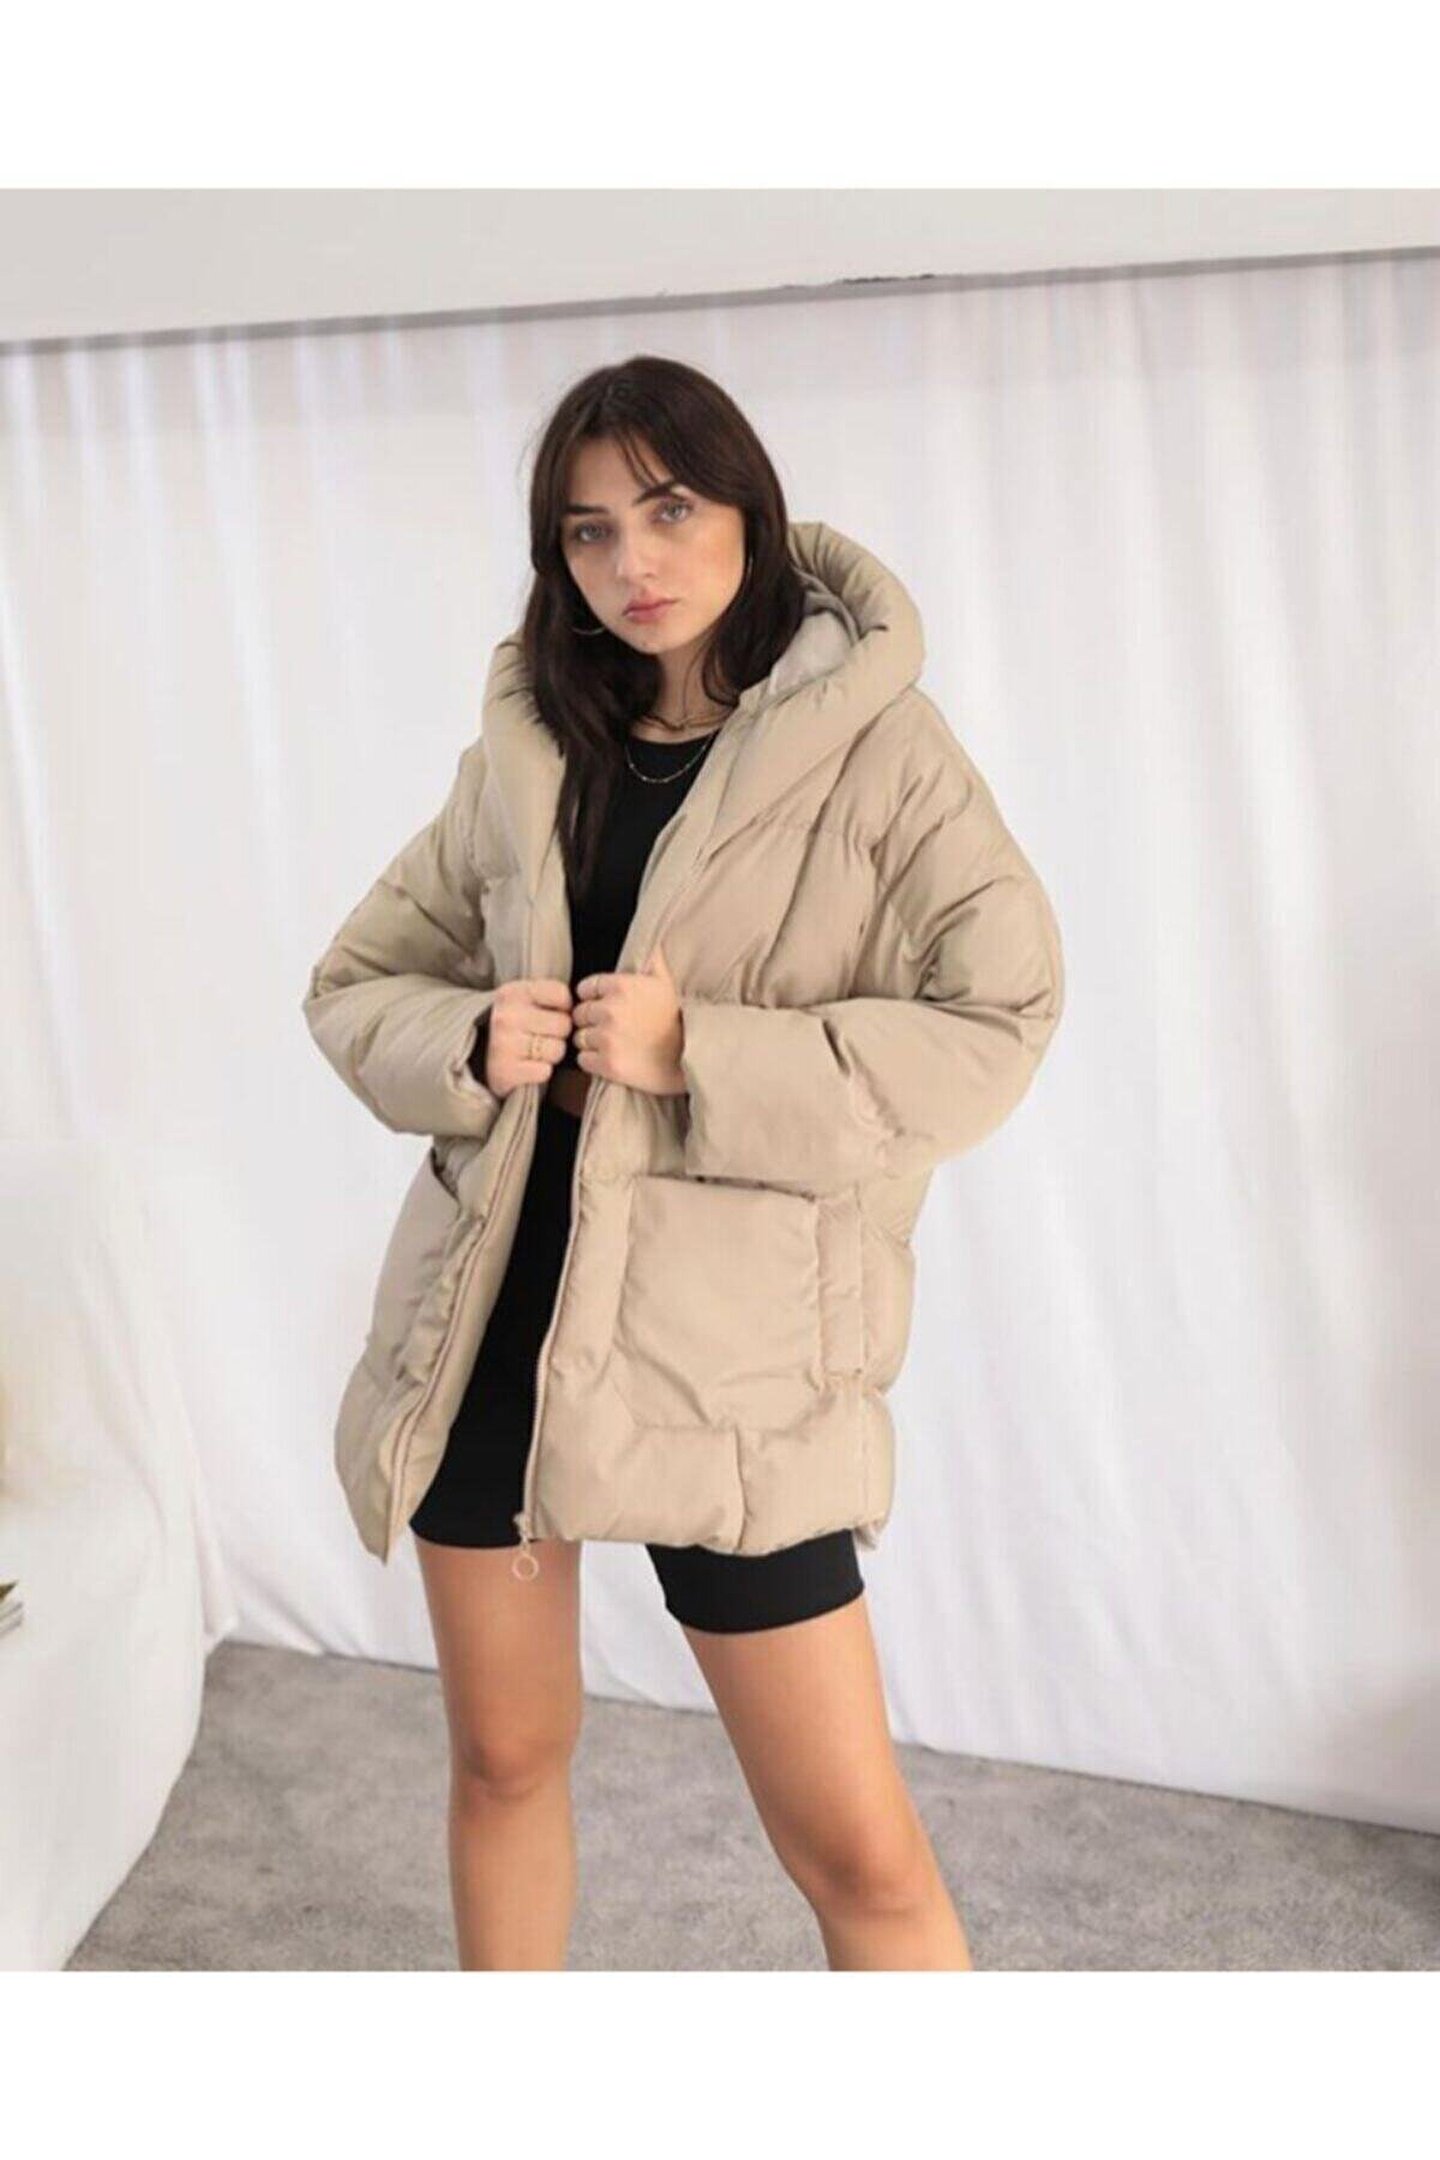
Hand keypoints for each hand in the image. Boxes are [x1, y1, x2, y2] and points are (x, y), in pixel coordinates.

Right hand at [482, 976, 573, 1098]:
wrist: (478, 1056)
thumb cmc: (515, 1027)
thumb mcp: (525, 1000)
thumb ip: (550, 996)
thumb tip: (584, 1005)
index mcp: (512, 992)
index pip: (562, 994)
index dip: (564, 1008)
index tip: (551, 1013)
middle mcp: (505, 1016)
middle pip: (564, 1024)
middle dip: (559, 1034)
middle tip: (541, 1036)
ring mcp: (503, 1045)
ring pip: (557, 1049)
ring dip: (552, 1055)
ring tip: (534, 1052)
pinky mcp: (505, 1072)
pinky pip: (545, 1071)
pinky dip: (540, 1072)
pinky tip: (527, 1067)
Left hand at [572, 941, 686, 1095]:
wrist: (691, 1056)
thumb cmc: (678, 1018)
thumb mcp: (665, 981)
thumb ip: (651, 958)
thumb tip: (649, 941)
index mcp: (620, 986)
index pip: (585, 989)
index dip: (593, 999)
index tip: (606, 1008)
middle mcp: (610, 1011)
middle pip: (579, 1015)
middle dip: (591, 1021)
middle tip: (611, 1029)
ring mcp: (608, 1039)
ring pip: (580, 1038)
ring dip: (592, 1043)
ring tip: (613, 1045)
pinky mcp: (608, 1065)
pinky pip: (583, 1060)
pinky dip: (593, 1061)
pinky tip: (611, 1060)